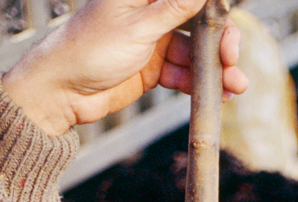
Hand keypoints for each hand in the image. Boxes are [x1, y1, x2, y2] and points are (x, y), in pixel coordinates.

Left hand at [1, 0, 247, 135]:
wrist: (62, 91)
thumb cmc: (89, 49)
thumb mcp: (138, 27)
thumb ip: (174, 8)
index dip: (212, 7)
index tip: (229, 16)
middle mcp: (150, 12)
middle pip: (197, 22)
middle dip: (219, 41)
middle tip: (231, 59)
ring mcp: (152, 41)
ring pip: (194, 52)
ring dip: (214, 70)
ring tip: (235, 86)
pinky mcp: (152, 69)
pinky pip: (183, 74)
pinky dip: (199, 85)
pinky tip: (217, 95)